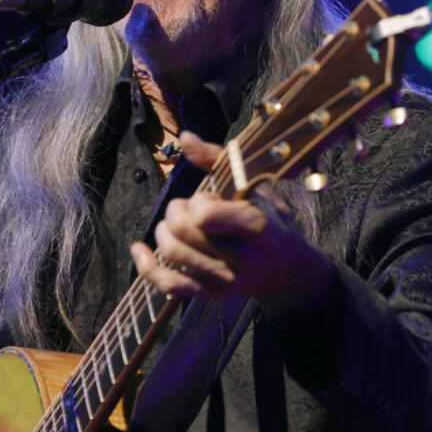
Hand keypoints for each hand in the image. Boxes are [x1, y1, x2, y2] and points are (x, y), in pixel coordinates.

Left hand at [129, 131, 335, 317]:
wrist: (291, 272)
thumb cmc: (272, 221)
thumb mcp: (256, 187)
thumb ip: (219, 160)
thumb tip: (185, 137)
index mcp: (255, 225)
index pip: (205, 215)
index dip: (197, 201)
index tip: (208, 198)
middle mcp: (241, 257)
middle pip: (182, 232)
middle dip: (174, 212)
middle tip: (186, 208)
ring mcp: (225, 279)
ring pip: (172, 255)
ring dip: (162, 232)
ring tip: (174, 225)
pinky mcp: (211, 293)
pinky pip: (169, 285)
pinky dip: (147, 267)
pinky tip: (139, 250)